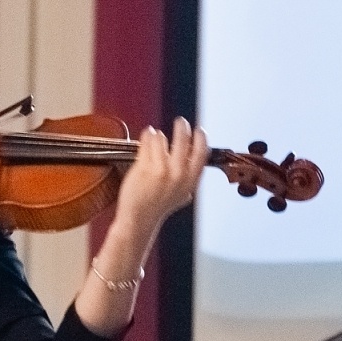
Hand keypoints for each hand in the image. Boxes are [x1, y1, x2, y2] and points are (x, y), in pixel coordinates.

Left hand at [112, 117, 208, 240]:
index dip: (201, 138)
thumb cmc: (158, 206)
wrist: (139, 219)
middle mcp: (178, 174)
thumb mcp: (182, 193)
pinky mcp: (144, 167)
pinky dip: (148, 135)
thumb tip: (195, 154)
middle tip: (180, 121)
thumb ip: (189, 176)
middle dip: (182, 127)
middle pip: (184, 140)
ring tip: (154, 139)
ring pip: (162, 138)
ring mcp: (161, 170)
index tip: (198, 130)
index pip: (202, 153)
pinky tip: (147, 136)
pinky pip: (148, 141)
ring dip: (158, 136)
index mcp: (190, 181)